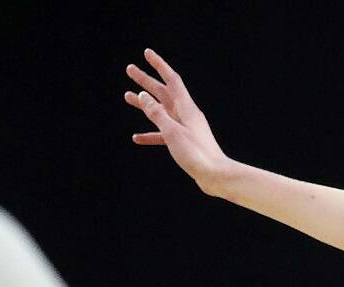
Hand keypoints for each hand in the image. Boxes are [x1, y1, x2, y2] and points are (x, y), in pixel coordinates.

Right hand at [125, 49, 232, 192]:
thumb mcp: (171, 131)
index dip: (159, 65)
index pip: (171, 80)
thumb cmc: (196, 154)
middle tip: (130, 69)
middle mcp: (187, 115)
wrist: (216, 177)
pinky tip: (137, 137)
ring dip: (144, 104)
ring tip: (127, 96)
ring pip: (161, 111)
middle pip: (164, 93)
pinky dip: (151, 133)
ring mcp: (186, 128)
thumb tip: (143, 95)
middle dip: (146, 81)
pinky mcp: (184, 142)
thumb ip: (156, 113)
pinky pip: (164, 134)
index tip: (147, 53)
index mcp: (187, 108)